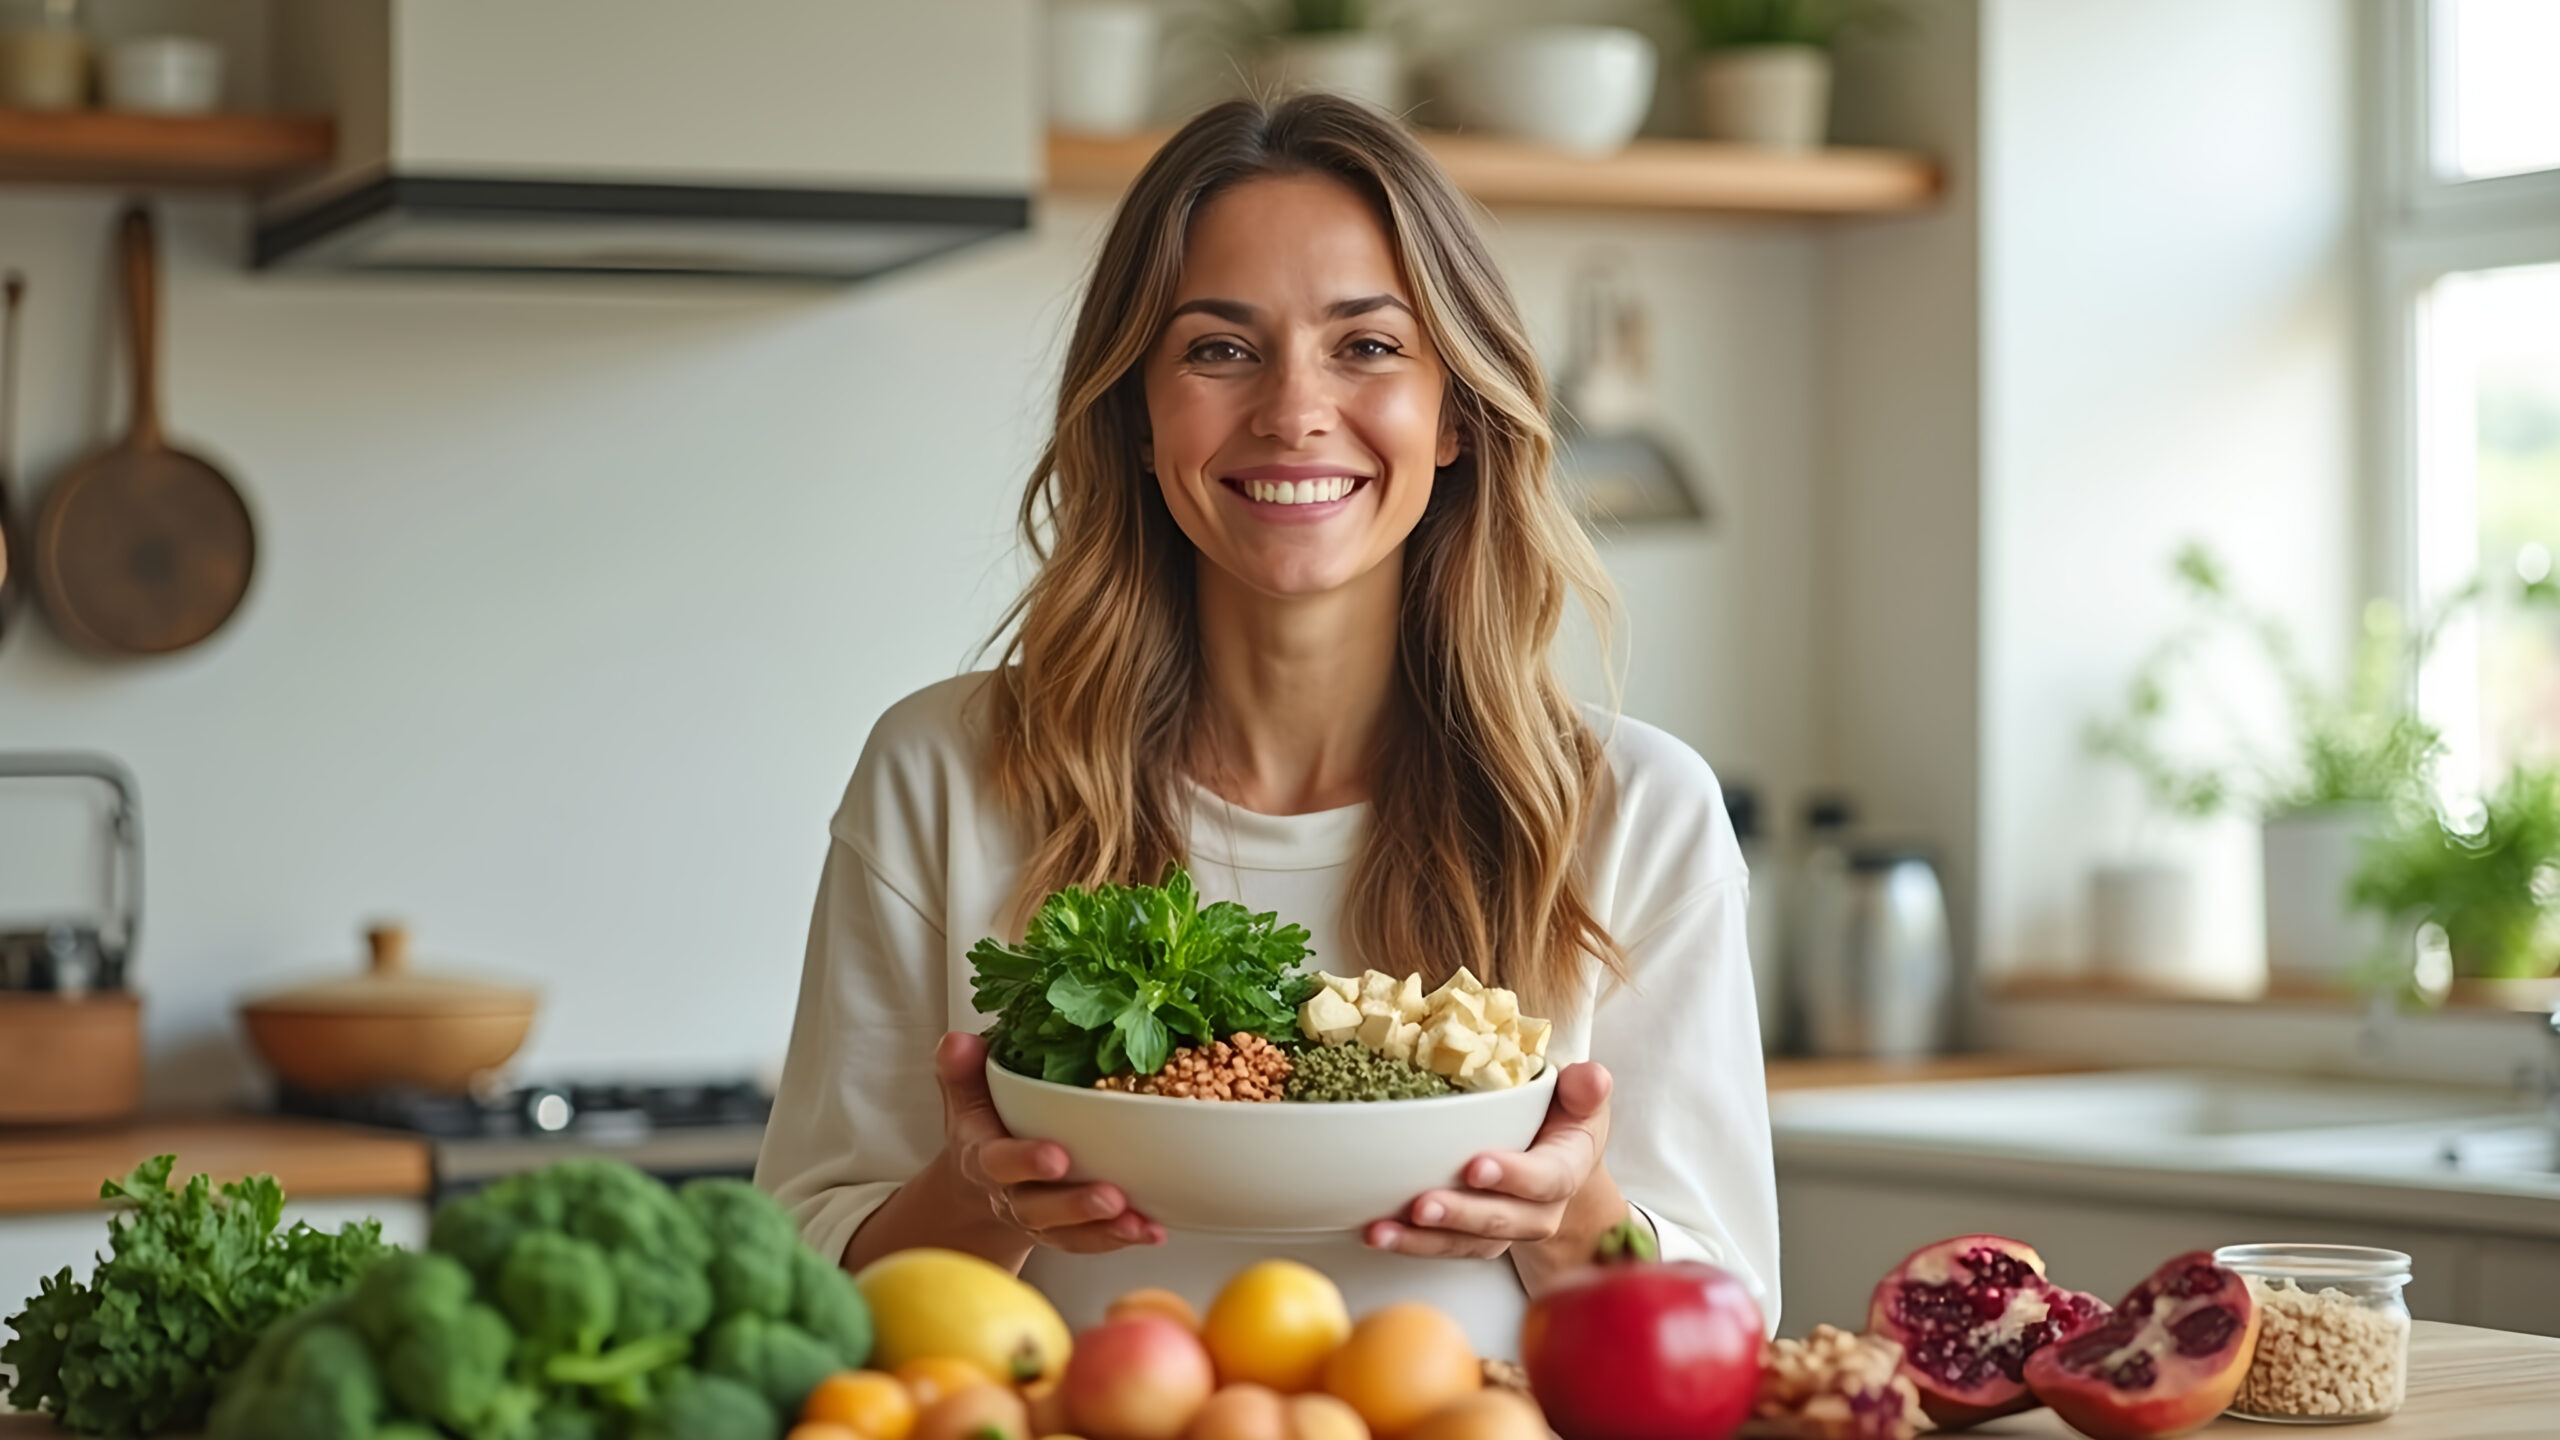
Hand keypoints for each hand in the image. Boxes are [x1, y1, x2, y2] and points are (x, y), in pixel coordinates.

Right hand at [937, 1031, 1165, 1252]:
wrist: (976, 1189)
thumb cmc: (982, 1131)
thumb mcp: (965, 1098)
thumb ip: (961, 1070)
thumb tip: (959, 1042)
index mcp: (984, 1159)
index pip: (999, 1163)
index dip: (1025, 1162)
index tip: (1056, 1157)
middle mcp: (1011, 1196)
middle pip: (1039, 1208)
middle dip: (1074, 1206)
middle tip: (1110, 1197)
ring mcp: (1040, 1219)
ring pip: (1070, 1232)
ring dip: (1106, 1229)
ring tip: (1139, 1222)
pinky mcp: (1067, 1233)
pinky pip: (1092, 1241)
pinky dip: (1122, 1236)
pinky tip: (1152, 1230)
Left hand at [1365, 1061, 1615, 1263]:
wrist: (1557, 1159)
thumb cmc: (1563, 1121)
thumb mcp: (1581, 1098)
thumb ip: (1585, 1088)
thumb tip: (1591, 1077)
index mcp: (1567, 1169)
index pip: (1547, 1179)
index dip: (1514, 1176)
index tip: (1476, 1166)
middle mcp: (1539, 1210)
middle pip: (1502, 1220)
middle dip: (1461, 1215)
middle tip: (1423, 1204)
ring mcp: (1505, 1229)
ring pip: (1468, 1243)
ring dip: (1424, 1240)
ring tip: (1384, 1230)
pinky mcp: (1476, 1239)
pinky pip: (1446, 1248)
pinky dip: (1411, 1243)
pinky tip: (1378, 1233)